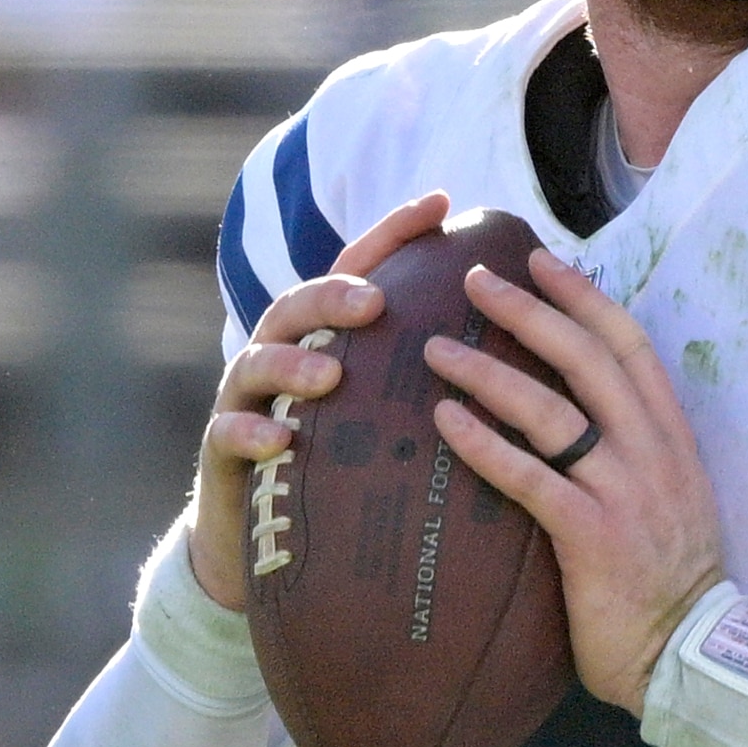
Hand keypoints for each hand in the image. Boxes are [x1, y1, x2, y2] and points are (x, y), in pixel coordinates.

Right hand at [189, 191, 451, 611]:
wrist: (267, 544)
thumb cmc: (345, 472)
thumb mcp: (387, 415)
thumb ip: (429, 374)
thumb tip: (524, 343)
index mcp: (326, 339)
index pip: (357, 271)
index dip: (393, 233)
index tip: (441, 202)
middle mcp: (280, 356)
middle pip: (299, 306)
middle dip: (333, 296)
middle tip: (374, 303)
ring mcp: (245, 402)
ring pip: (256, 363)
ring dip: (290, 365)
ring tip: (329, 378)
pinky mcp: (223, 457)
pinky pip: (227, 436)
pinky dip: (250, 433)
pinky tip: (280, 440)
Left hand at [423, 250, 725, 710]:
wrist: (692, 653)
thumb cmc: (671, 582)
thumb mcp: (672, 498)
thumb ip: (636, 453)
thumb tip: (587, 416)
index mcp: (672, 438)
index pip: (629, 346)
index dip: (584, 297)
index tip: (542, 260)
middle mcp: (652, 453)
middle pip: (586, 359)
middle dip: (529, 310)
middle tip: (477, 278)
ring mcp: (624, 492)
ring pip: (550, 410)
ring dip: (488, 371)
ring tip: (437, 348)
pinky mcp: (591, 535)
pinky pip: (529, 477)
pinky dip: (483, 443)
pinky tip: (444, 419)